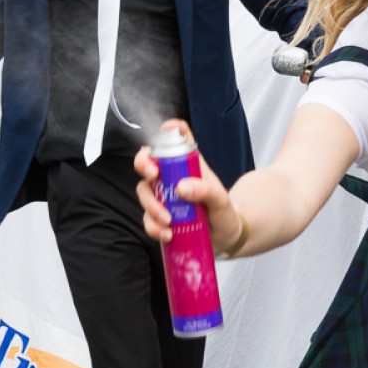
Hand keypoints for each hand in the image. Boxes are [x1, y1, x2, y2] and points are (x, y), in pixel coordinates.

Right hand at [134, 119, 246, 251]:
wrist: (224, 238)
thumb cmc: (223, 212)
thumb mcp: (221, 200)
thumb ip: (206, 191)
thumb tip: (182, 188)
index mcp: (188, 164)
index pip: (176, 139)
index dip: (168, 130)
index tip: (165, 131)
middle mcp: (171, 177)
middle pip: (147, 160)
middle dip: (143, 164)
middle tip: (153, 176)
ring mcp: (163, 196)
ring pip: (144, 191)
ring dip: (151, 205)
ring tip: (168, 221)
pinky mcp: (158, 217)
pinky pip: (147, 218)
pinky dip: (153, 226)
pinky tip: (167, 234)